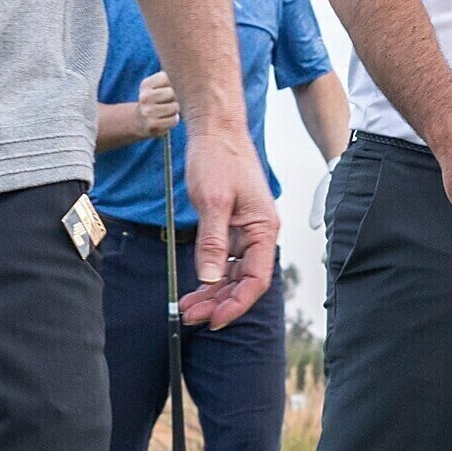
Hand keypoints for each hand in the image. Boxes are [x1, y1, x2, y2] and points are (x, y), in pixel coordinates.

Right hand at [134, 70, 181, 136]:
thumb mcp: (158, 87)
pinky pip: (174, 120)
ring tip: (168, 111)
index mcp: (146, 84)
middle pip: (172, 92)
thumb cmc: (157, 101)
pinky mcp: (153, 125)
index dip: (174, 84)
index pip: (168, 78)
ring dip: (175, 110)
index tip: (168, 89)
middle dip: (175, 97)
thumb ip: (172, 79)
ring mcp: (148, 112)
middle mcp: (145, 97)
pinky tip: (167, 119)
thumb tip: (191, 79)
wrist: (140, 122)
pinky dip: (174, 120)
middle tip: (169, 102)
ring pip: (175, 107)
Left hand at [174, 118, 280, 327]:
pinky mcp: (230, 226)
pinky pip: (223, 259)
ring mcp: (244, 230)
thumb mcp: (213, 201)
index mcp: (264, 228)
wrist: (214, 130)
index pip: (256, 279)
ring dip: (212, 293)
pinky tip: (194, 287)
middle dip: (219, 302)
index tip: (215, 319)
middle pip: (244, 281)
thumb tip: (211, 278)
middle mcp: (258, 233)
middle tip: (191, 316)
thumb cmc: (219, 158)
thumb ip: (213, 242)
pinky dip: (209, 275)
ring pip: (232, 274)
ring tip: (188, 307)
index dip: (236, 304)